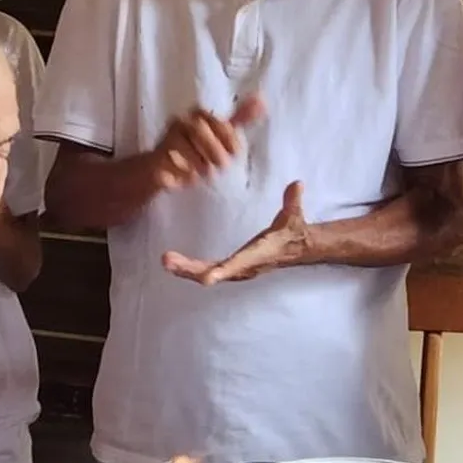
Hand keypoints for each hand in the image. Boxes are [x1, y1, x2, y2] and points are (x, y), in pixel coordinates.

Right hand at [150, 96, 263, 191]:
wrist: (160, 167)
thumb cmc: (195, 148)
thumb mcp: (219, 133)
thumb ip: (240, 118)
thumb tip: (262, 100)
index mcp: (196, 116)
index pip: (212, 119)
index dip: (226, 135)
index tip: (236, 152)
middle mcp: (178, 125)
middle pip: (198, 129)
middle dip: (214, 149)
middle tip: (223, 165)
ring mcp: (165, 142)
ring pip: (183, 149)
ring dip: (199, 164)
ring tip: (206, 172)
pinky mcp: (155, 162)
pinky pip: (168, 166)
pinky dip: (181, 175)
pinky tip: (188, 179)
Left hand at [163, 181, 308, 283]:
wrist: (296, 248)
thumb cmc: (292, 230)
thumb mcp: (294, 215)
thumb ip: (293, 201)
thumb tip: (297, 184)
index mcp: (257, 254)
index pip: (239, 263)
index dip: (223, 271)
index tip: (207, 278)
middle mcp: (244, 266)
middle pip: (213, 271)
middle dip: (190, 269)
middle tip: (167, 260)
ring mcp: (236, 269)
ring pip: (206, 273)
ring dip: (185, 269)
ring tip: (165, 261)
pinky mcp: (231, 268)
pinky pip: (206, 270)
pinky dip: (190, 268)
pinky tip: (173, 264)